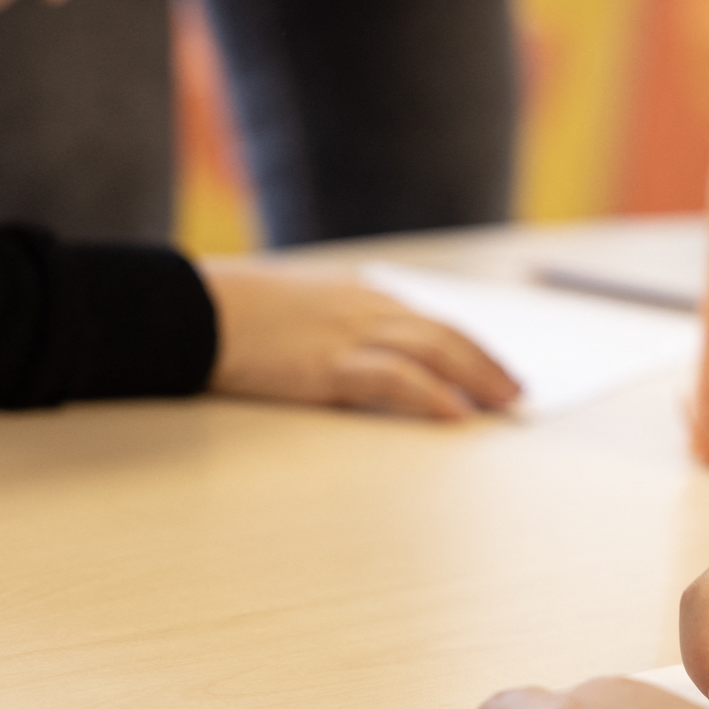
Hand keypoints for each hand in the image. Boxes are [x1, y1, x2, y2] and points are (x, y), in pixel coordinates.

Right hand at [203, 262, 520, 418]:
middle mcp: (365, 308)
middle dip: (487, 363)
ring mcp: (350, 335)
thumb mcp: (299, 312)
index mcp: (359, 295)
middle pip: (445, 333)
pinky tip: (456, 413)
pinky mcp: (330, 366)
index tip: (496, 367)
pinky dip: (432, 396)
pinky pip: (395, 379)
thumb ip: (338, 327)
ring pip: (434, 352)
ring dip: (477, 378)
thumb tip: (366, 359)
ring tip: (505, 403)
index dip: (470, 345)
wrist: (190, 312)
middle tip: (517, 391)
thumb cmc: (235, 316)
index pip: (430, 319)